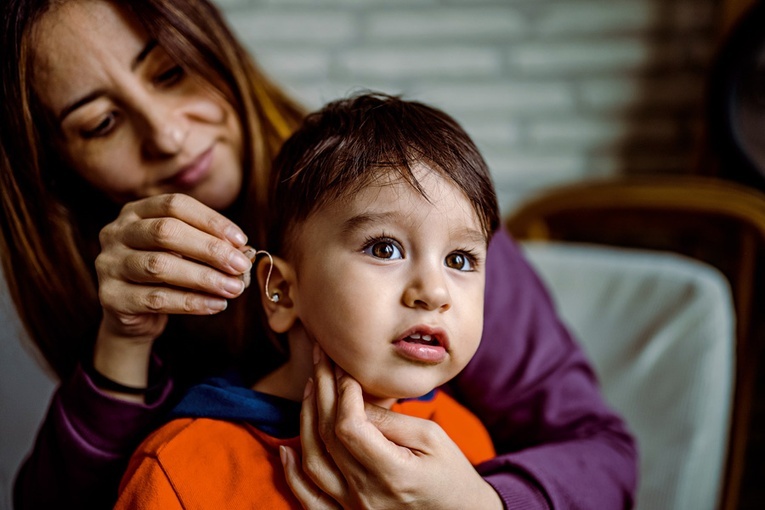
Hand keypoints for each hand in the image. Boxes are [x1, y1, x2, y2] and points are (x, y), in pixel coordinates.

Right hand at [92, 193, 251, 394]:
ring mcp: (109, 264)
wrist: (133, 315)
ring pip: (159, 266)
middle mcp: (116, 232)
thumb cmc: (167, 275)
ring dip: (204, 278)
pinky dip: (191, 302)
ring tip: (234, 288)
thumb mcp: (186, 253)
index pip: (176, 205)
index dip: (211, 220)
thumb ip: (210, 246)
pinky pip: (156, 299)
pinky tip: (216, 305)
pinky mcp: (110, 297)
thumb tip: (245, 251)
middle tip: (241, 266)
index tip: (241, 240)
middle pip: (166, 232)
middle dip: (210, 249)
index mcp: (136, 211)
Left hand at [282, 348, 502, 509]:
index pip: (349, 427)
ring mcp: (354, 509)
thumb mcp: (433, 439)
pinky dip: (293, 475)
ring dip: (306, 421)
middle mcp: (367, 495)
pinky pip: (310, 499)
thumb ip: (390, 421)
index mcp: (393, 474)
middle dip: (323, 391)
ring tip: (311, 387)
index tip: (346, 369)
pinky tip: (286, 450)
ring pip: (313, 462)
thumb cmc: (452, 476)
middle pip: (328, 437)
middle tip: (322, 359)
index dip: (342, 394)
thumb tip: (355, 401)